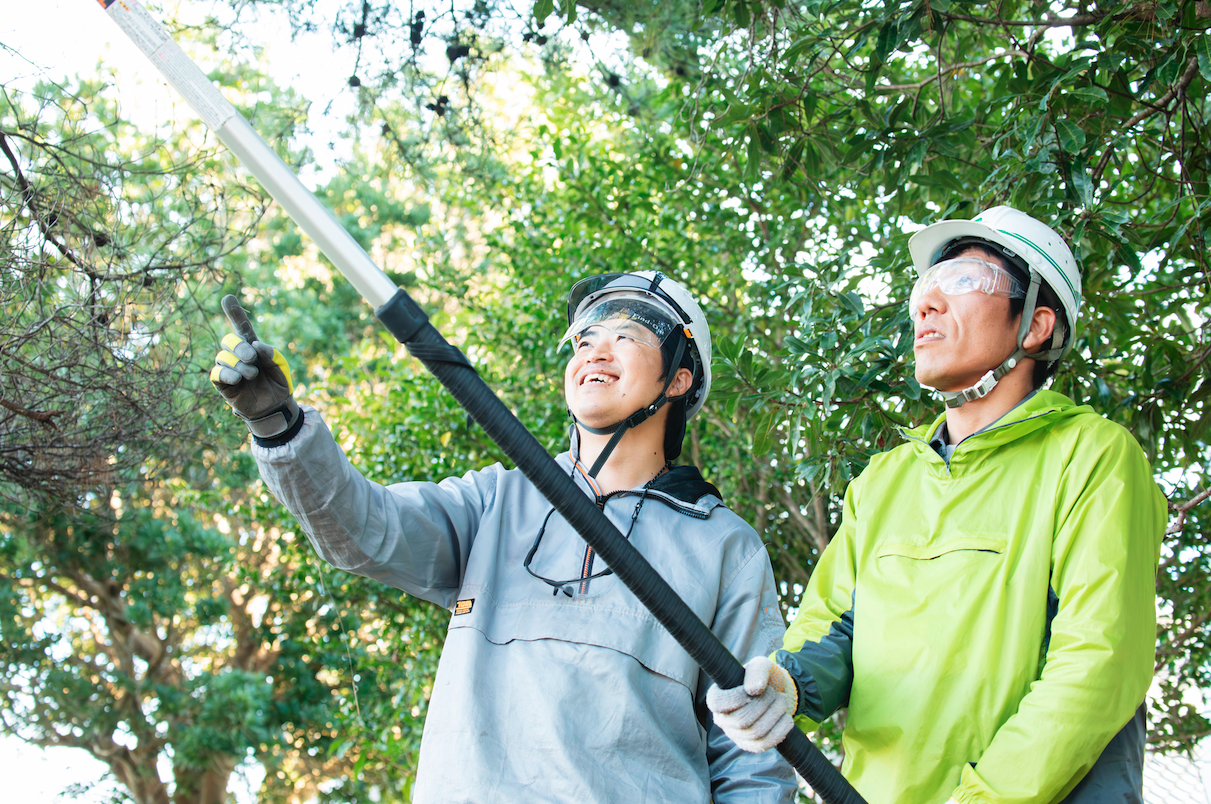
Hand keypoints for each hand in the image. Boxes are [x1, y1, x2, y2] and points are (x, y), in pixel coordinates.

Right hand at [210, 300, 299, 439]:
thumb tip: (255, 344)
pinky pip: (216, 373)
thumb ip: (270, 352)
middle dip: (239, 346)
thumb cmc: (278, 384)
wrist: (276, 407)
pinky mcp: (223, 384)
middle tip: (252, 358)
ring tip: (252, 374)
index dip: (234, 313)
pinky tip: (238, 378)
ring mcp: (229, 369)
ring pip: (223, 357)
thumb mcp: (280, 365)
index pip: (241, 327)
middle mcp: (237, 355)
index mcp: (252, 347)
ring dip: (239, 364)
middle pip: (228, 340)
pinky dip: (226, 373)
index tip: (227, 298)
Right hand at [706, 656, 797, 752]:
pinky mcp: (751, 745)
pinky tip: (786, 718)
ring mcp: (736, 735)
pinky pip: (765, 744)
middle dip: (763, 704)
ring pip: (755, 732)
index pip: (717, 703)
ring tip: (781, 701)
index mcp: (717, 697)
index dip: (735, 698)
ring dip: (774, 714)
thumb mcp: (760, 666)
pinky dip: (780, 731)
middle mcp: (723, 719)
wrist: (775, 692)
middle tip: (773, 692)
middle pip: (741, 720)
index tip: (751, 690)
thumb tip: (754, 690)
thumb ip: (756, 671)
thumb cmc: (761, 677)